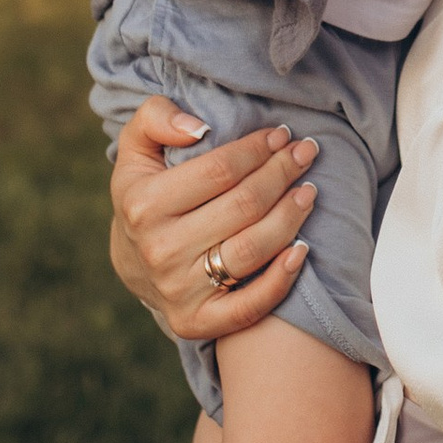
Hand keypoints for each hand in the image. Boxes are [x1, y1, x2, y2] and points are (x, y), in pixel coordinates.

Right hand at [107, 96, 317, 342]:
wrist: (134, 264)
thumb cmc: (147, 195)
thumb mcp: (137, 151)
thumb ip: (155, 119)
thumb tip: (196, 128)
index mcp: (144, 204)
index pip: (220, 171)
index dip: (257, 149)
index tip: (281, 134)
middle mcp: (160, 250)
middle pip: (244, 206)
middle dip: (282, 173)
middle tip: (306, 153)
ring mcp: (178, 290)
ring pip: (253, 249)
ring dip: (291, 216)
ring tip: (308, 191)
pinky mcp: (196, 323)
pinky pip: (251, 305)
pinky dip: (282, 278)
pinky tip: (302, 250)